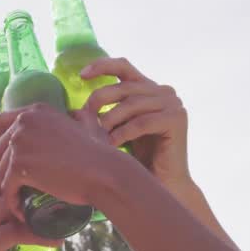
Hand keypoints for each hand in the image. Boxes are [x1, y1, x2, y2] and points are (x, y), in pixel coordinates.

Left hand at [0, 103, 120, 223]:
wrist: (103, 172)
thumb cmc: (97, 154)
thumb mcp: (81, 124)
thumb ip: (73, 116)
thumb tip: (74, 114)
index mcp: (35, 111)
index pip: (2, 122)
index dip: (3, 143)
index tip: (11, 160)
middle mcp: (24, 122)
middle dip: (5, 168)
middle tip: (18, 186)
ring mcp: (19, 143)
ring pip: (0, 170)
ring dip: (9, 188)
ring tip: (22, 200)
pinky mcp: (19, 166)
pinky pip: (5, 188)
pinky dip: (12, 202)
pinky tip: (22, 212)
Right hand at [0, 150, 58, 250]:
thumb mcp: (2, 238)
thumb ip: (11, 216)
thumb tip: (46, 193)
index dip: (16, 166)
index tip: (49, 172)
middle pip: (0, 182)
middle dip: (33, 184)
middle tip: (65, 190)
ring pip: (7, 204)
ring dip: (40, 210)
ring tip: (65, 214)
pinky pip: (13, 231)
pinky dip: (39, 235)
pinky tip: (58, 241)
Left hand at [84, 58, 190, 189]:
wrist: (163, 184)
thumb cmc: (137, 159)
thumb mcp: (115, 131)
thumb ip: (100, 116)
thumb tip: (72, 111)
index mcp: (148, 88)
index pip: (124, 66)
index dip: (102, 66)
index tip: (81, 75)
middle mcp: (163, 91)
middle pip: (124, 87)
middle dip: (101, 100)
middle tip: (86, 116)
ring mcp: (173, 103)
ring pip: (132, 104)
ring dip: (110, 120)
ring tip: (98, 135)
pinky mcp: (177, 119)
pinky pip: (142, 122)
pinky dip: (124, 133)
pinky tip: (112, 144)